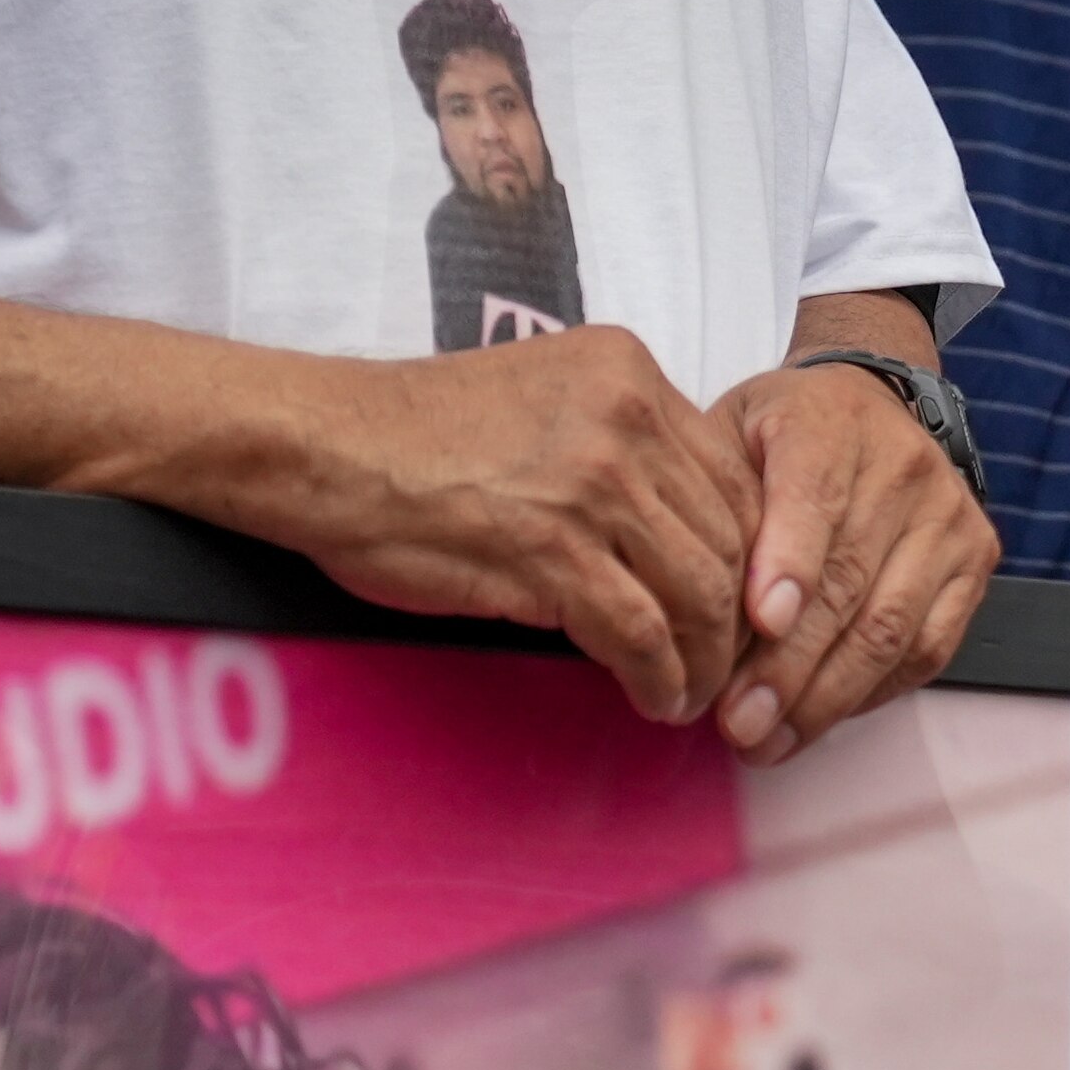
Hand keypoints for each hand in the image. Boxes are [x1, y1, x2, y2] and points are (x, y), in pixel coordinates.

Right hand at [297, 329, 762, 720]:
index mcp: (627, 371)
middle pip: (731, 538)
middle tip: (727, 666)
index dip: (750, 555)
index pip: (733, 476)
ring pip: (700, 592)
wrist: (318, 446)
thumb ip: (621, 445)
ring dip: (706, 661)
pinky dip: (658, 679)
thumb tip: (680, 530)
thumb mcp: (545, 400)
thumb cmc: (416, 436)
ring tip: (691, 695)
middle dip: (738, 618)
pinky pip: (643, 634)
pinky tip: (652, 699)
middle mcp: (624, 416)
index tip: (738, 603)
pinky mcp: (554, 551)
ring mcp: (593, 484)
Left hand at [706, 358, 1001, 761]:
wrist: (868, 406)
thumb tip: (687, 603)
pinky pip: (927, 649)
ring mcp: (947, 519)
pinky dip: (870, 693)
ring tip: (770, 742)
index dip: (790, 565)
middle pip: (850, 584)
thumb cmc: (784, 436)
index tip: (761, 622)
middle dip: (790, 666)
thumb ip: (713, 506)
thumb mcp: (729, 437)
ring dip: (826, 698)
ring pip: (891, 628)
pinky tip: (819, 719)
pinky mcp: (975, 562)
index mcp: (829, 426)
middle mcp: (902, 469)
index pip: (814, 500)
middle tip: (740, 724)